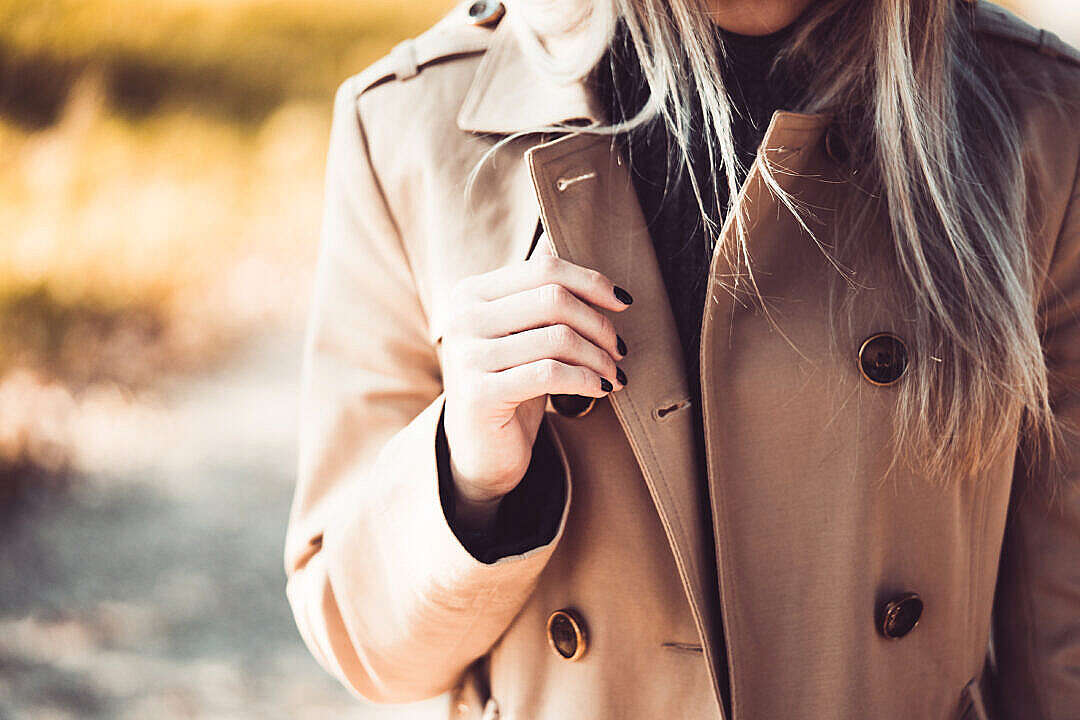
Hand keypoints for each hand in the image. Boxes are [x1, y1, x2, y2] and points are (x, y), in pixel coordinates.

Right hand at [441, 236, 630, 528]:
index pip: (543, 269)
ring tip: (615, 373)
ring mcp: (467, 355)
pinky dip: (586, 379)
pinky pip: (549, 374)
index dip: (591, 282)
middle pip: (552, 299)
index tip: (623, 303)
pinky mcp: (480, 393)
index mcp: (471, 293)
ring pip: (557, 338)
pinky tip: (602, 389)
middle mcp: (462, 318)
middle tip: (620, 349)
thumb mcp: (522, 333)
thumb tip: (560, 238)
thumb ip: (536, 290)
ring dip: (599, 357)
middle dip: (599, 323)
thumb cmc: (510, 384)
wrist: (480, 450)